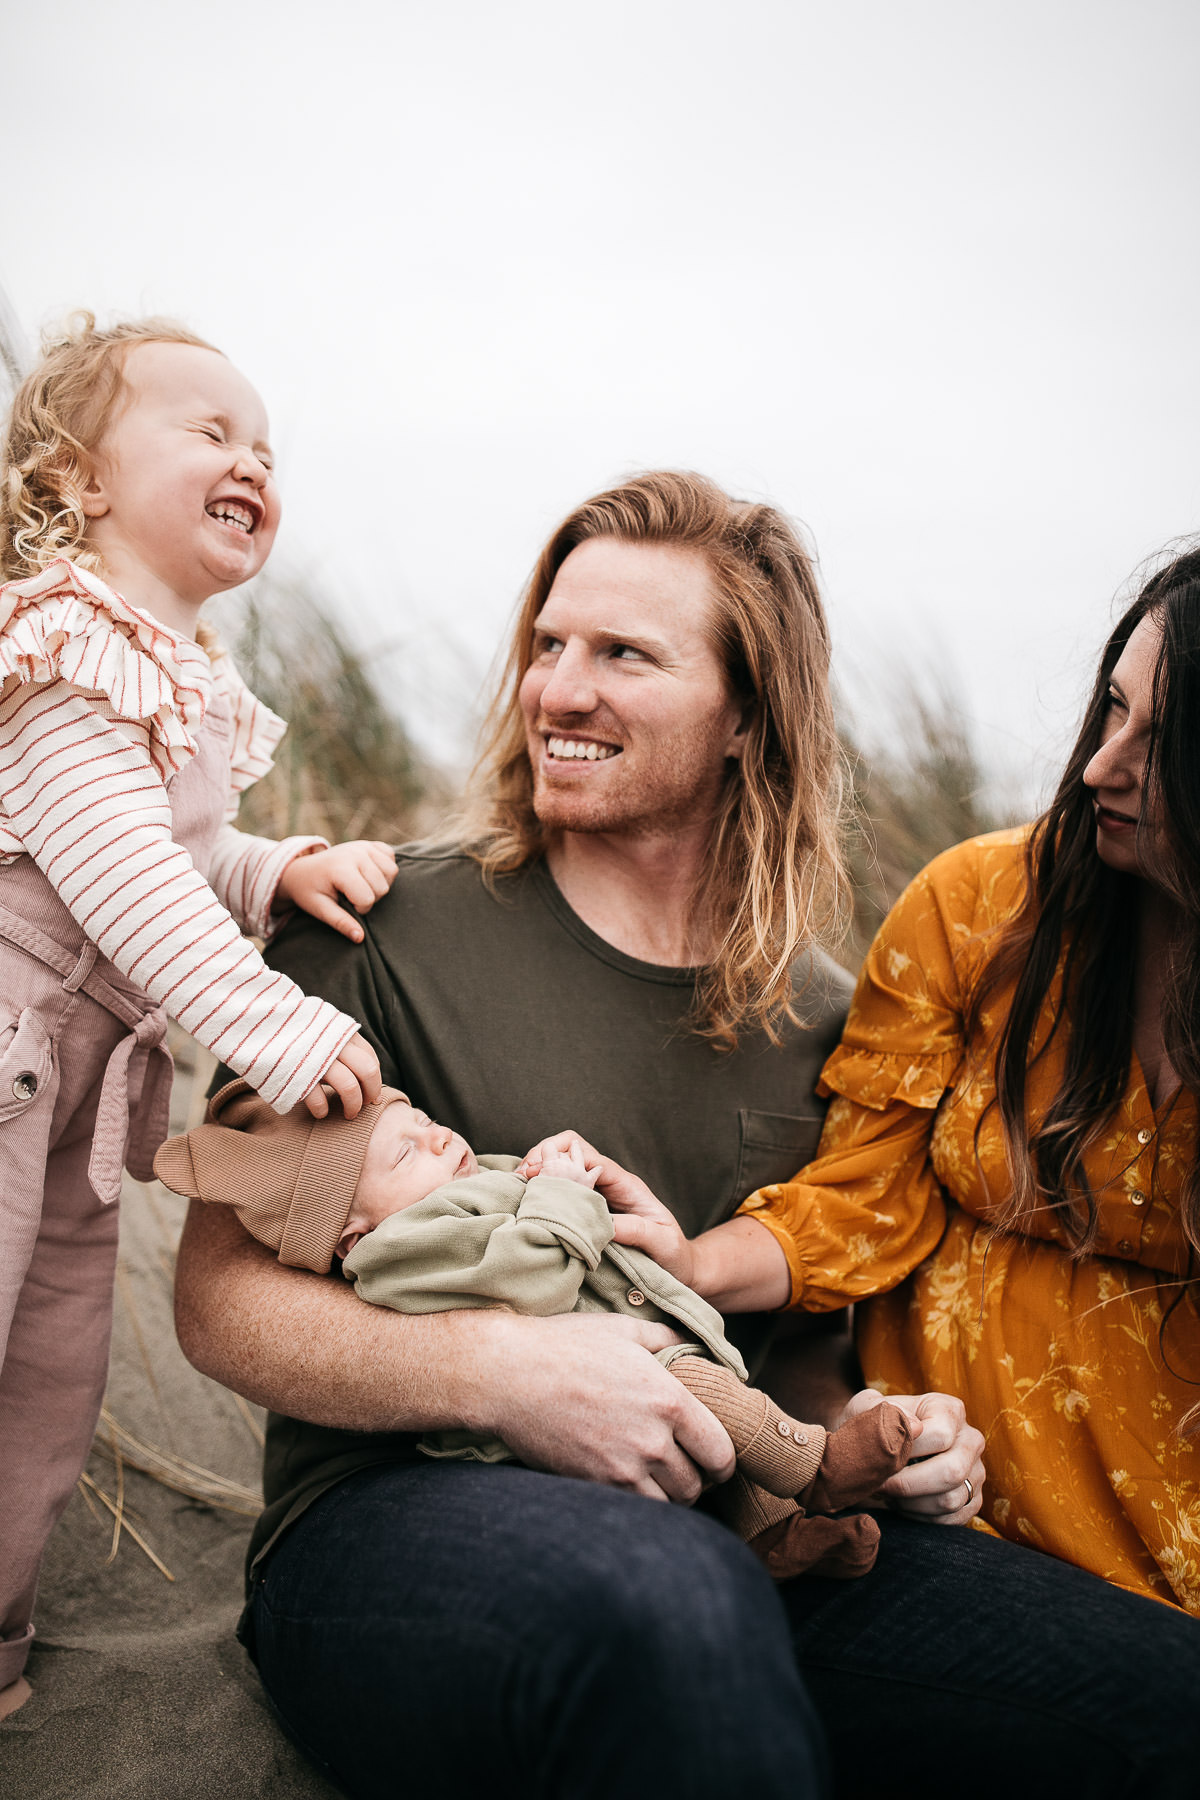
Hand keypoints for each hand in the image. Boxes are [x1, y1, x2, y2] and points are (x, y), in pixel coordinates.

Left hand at [277, 841, 397, 942]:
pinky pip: (391, 857)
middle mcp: (355, 853)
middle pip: (382, 887)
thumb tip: (360, 938)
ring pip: (392, 872)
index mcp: (340, 868)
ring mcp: (364, 846)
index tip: (344, 905)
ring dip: (380, 885)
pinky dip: (385, 869)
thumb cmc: (309, 891)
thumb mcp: (320, 909)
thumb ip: (340, 922)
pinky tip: (369, 874)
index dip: (359, 909)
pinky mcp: (370, 844)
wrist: (302, 870)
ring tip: (360, 886)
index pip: (367, 898)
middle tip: (351, 896)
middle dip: (370, 899)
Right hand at [303, 1031, 382, 1118]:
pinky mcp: (297, 1074)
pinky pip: (319, 1099)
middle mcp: (333, 1043)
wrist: (259, 1025)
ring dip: (352, 1106)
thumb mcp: (322, 1029)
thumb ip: (341, 1045)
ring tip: (347, 1115)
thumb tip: (365, 1076)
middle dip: (369, 1094)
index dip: (375, 1081)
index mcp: (341, 1032)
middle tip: (363, 1107)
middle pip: (367, 1072)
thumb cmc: (295, 1034)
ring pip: (349, 1087)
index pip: (370, 1059)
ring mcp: (316, 1059)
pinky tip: (320, 1112)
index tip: (371, 1095)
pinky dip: (323, 1109)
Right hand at [483, 1311, 735, 1501]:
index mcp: (669, 1400)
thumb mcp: (623, 1330)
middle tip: (683, 1468)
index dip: (723, 1461)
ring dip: (666, 1496)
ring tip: (657, 1480)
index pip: (720, 1452)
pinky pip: (633, 1510)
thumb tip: (692, 1344)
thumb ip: (666, 1339)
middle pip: (695, 1485)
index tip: (715, 1462)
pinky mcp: (593, 1486)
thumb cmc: (565, 1346)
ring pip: (667, 1506)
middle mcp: (653, 1441)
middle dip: (694, 1479)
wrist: (507, 1375)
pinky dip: (637, 1503)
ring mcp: (622, 1469)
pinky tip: (628, 1483)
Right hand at [518, 1132, 694, 1281]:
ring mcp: (598, 1195)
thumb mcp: (662, 1242)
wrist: (680, 1268)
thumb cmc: (674, 1254)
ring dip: (540, 1171)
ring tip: (518, 1187)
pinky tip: (529, 1202)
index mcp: (626, 1185)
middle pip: (572, 1151)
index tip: (538, 1174)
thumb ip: (637, 1231)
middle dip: (544, 1156)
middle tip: (521, 1178)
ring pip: (563, 1167)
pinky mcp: (589, 1210)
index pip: (591, 1158)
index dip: (563, 1160)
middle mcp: (609, 1184)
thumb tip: (603, 1226)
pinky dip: (544, 1191)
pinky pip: (563, 1190)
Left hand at [836, 1388, 983, 1523]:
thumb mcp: (863, 1408)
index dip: (907, 1451)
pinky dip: (921, 1517)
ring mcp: (975, 1472)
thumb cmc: (870, 1428)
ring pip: (951, 1499)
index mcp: (949, 1410)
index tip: (880, 1458)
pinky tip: (903, 1504)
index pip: (939, 1435)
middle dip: (908, 1484)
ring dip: (911, 1503)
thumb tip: (914, 1426)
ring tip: (890, 1492)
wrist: (874, 1453)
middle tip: (881, 1484)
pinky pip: (952, 1519)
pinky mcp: (972, 1500)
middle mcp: (970, 1439)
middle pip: (951, 1471)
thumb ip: (878, 1408)